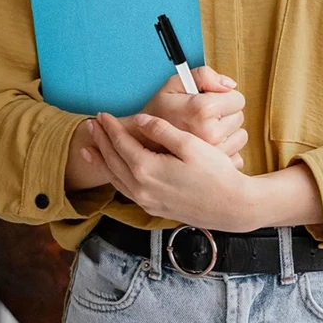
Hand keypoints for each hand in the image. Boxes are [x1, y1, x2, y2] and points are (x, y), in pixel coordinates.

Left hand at [85, 111, 251, 231]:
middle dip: (100, 141)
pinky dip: (115, 176)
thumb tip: (140, 120)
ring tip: (91, 147)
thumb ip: (161, 130)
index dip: (111, 128)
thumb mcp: (190, 145)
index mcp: (148, 170)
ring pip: (116, 178)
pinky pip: (125, 190)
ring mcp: (147, 201)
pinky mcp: (154, 208)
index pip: (121, 144)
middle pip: (113, 160)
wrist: (231, 206)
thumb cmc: (216, 174)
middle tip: (91, 125)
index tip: (103, 114)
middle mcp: (142, 188)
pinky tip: (114, 170)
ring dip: (103, 160)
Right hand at [130, 65, 247, 167]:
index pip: (237, 99)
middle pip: (239, 117)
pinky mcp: (216, 166)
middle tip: (205, 117)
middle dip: (225, 114)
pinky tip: (209, 146)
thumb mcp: (174, 84)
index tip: (211, 101)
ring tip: (206, 131)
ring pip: (240, 135)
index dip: (225, 97)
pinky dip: (226, 149)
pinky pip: (237, 153)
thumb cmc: (159, 112)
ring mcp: (214, 152)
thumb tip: (229, 85)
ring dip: (227, 132)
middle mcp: (211, 133)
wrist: (143, 142)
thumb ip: (203, 76)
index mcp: (202, 110)